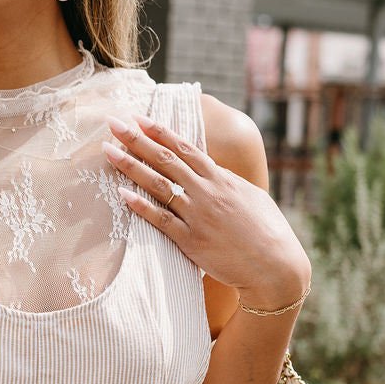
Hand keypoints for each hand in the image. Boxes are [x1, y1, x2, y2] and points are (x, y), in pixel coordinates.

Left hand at [102, 114, 309, 301]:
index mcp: (221, 179)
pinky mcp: (192, 241)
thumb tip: (214, 171)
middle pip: (166, 159)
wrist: (275, 266)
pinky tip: (122, 194)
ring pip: (158, 185)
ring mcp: (198, 216)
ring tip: (108, 151)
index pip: (185, 148)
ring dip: (131, 166)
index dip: (160, 131)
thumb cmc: (267, 231)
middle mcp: (207, 192)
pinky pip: (161, 220)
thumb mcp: (250, 197)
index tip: (139, 117)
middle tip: (114, 122)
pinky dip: (141, 206)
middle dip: (137, 139)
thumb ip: (227, 182)